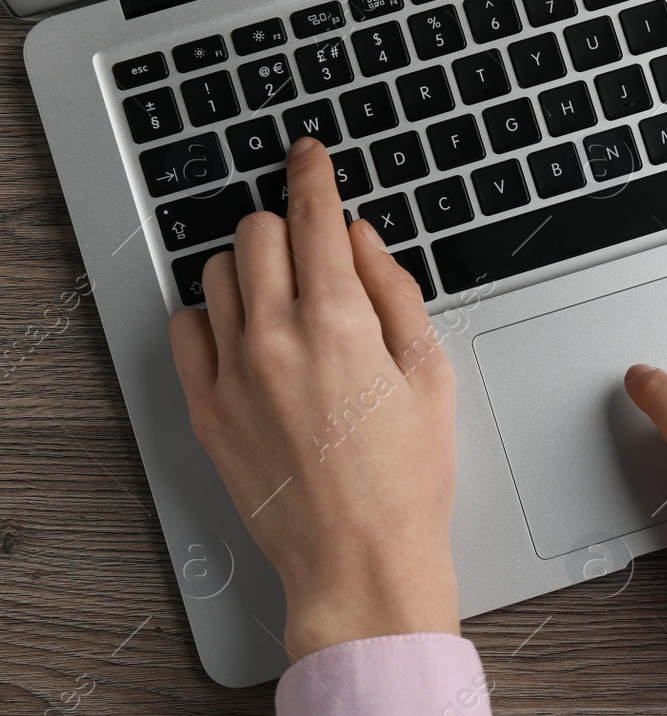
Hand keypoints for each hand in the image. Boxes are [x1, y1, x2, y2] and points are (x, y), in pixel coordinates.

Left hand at [168, 138, 459, 658]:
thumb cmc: (408, 478)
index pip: (313, 215)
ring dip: (251, 268)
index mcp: (337, 322)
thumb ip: (395, 292)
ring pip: (217, 274)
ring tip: (286, 298)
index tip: (309, 155)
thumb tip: (363, 240)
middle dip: (288, 226)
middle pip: (257, 233)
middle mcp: (273, 337)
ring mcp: (230, 374)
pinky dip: (214, 318)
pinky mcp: (206, 409)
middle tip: (315, 248)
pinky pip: (186, 330)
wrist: (360, 560)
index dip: (313, 174)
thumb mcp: (431, 374)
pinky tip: (250, 338)